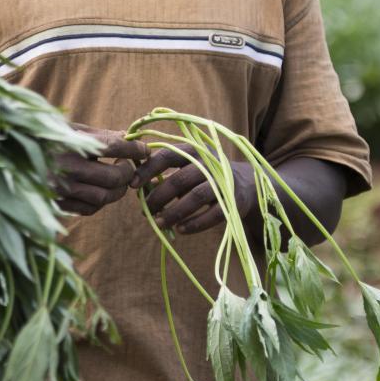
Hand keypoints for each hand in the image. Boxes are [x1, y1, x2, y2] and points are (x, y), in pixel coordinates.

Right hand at [51, 123, 149, 214]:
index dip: (134, 149)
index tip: (143, 150)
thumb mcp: (70, 130)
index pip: (114, 147)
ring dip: (117, 190)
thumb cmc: (44, 138)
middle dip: (127, 172)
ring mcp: (60, 189)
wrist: (9, 155)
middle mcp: (65, 168)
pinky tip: (98, 190)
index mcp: (69, 143)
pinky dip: (100, 201)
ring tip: (116, 179)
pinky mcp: (56, 204)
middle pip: (113, 178)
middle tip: (127, 166)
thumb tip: (130, 138)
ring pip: (104, 197)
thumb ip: (100, 136)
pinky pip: (89, 209)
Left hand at [138, 145, 257, 233]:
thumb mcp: (187, 166)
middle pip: (179, 180)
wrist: (246, 183)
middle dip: (159, 197)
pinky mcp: (233, 201)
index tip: (132, 185)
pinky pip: (212, 215)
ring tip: (158, 223)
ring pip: (195, 197)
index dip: (147, 170)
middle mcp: (209, 163)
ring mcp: (223, 182)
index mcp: (193, 150)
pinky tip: (180, 230)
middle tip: (145, 211)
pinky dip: (194, 224)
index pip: (166, 155)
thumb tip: (138, 191)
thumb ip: (164, 175)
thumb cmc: (205, 175)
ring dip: (174, 212)